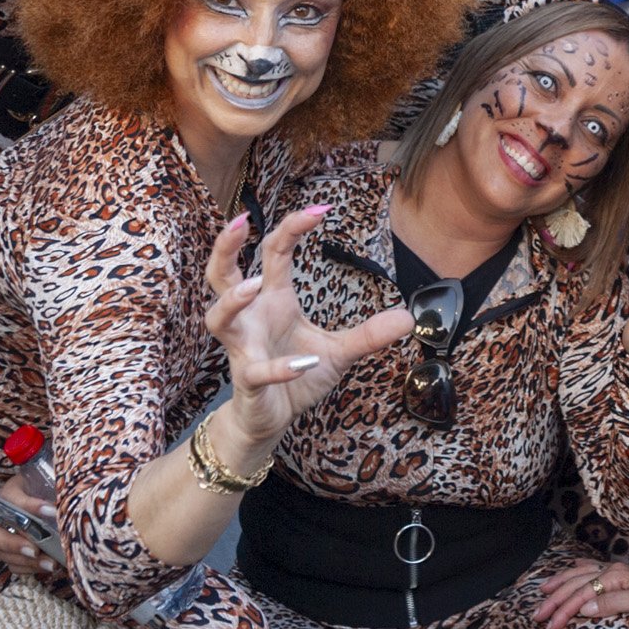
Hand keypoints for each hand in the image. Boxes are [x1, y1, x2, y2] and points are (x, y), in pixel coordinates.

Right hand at [0, 472, 63, 576]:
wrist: (55, 500)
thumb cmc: (54, 488)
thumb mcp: (54, 482)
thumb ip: (58, 489)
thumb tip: (65, 504)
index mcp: (11, 492)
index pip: (12, 498)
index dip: (30, 506)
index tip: (52, 511)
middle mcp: (0, 516)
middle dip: (12, 544)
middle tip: (35, 550)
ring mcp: (2, 536)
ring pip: (2, 553)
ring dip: (25, 561)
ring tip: (50, 564)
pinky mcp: (11, 553)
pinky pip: (13, 565)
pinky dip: (30, 569)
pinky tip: (48, 567)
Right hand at [202, 205, 413, 450]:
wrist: (273, 419)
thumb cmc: (297, 375)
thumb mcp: (339, 351)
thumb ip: (369, 333)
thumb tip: (409, 317)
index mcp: (273, 300)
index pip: (274, 252)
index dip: (292, 227)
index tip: (322, 209)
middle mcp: (252, 317)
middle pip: (222, 274)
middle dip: (225, 246)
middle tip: (240, 221)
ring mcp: (245, 347)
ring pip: (219, 317)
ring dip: (233, 300)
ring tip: (256, 284)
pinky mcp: (248, 380)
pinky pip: (256, 370)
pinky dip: (279, 367)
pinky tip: (302, 363)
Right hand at [532, 558, 628, 628]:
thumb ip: (615, 603)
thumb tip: (585, 607)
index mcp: (616, 576)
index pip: (581, 594)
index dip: (563, 611)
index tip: (549, 627)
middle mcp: (613, 571)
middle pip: (575, 583)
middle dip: (554, 599)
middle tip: (537, 616)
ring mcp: (616, 573)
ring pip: (579, 575)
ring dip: (559, 585)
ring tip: (542, 592)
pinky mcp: (621, 577)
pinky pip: (591, 571)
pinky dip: (576, 572)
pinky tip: (570, 572)